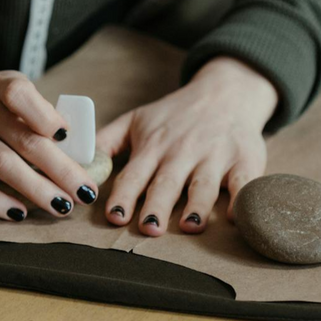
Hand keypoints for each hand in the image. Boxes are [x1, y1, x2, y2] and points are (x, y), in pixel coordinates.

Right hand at [0, 60, 98, 220]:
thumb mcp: (10, 89)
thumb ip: (38, 112)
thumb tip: (74, 146)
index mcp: (0, 87)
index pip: (19, 95)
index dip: (45, 116)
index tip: (67, 136)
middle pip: (23, 141)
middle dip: (60, 169)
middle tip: (86, 191)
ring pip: (2, 166)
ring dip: (36, 190)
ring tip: (63, 207)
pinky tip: (20, 214)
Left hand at [97, 56, 277, 235]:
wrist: (226, 92)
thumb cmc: (175, 114)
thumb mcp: (136, 120)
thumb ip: (105, 142)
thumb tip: (75, 161)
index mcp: (154, 146)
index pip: (134, 174)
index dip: (124, 196)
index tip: (115, 216)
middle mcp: (183, 152)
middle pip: (167, 183)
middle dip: (157, 205)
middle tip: (149, 227)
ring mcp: (215, 156)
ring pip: (204, 185)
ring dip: (197, 206)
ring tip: (189, 225)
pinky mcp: (244, 160)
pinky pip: (244, 182)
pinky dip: (241, 199)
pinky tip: (235, 217)